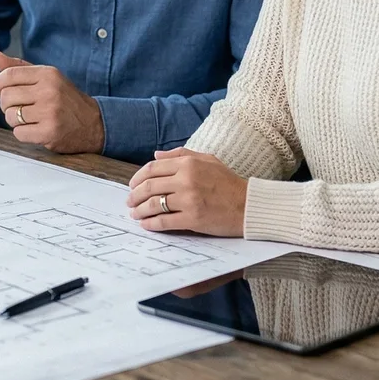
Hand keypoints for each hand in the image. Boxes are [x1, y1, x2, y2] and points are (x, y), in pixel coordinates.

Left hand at [0, 52, 103, 153]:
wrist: (94, 123)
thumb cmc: (66, 99)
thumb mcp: (47, 78)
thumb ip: (20, 68)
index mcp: (48, 74)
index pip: (10, 75)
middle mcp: (49, 90)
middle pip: (6, 97)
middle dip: (7, 105)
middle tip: (20, 108)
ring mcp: (50, 112)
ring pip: (10, 116)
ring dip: (15, 121)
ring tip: (31, 119)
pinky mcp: (50, 132)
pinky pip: (19, 133)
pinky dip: (23, 134)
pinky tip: (36, 130)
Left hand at [126, 148, 246, 235]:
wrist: (249, 206)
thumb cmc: (228, 183)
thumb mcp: (208, 160)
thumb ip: (180, 154)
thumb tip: (155, 155)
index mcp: (188, 164)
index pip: (152, 168)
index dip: (137, 178)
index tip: (132, 185)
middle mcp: (186, 179)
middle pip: (149, 186)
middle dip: (134, 196)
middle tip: (129, 201)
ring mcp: (189, 200)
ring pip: (153, 204)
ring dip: (139, 210)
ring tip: (134, 214)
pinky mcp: (193, 219)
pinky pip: (164, 221)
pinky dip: (151, 224)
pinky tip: (146, 225)